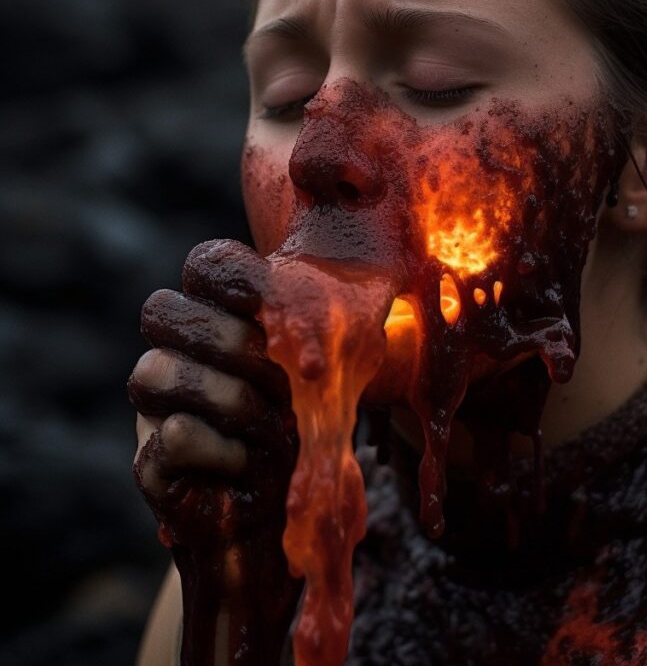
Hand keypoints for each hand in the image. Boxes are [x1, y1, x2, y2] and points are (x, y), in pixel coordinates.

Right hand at [128, 239, 303, 660]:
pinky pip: (172, 437)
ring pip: (154, 371)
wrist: (293, 523)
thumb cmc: (318, 428)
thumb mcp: (340, 370)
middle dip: (229, 339)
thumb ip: (338, 331)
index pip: (203, 265)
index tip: (273, 298)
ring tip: (279, 426)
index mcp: (220, 318)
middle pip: (162, 312)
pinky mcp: (153, 465)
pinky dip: (224, 449)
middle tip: (286, 377)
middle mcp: (179, 356)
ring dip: (230, 396)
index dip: (231, 274)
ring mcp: (157, 409)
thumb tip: (352, 301)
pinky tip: (256, 463)